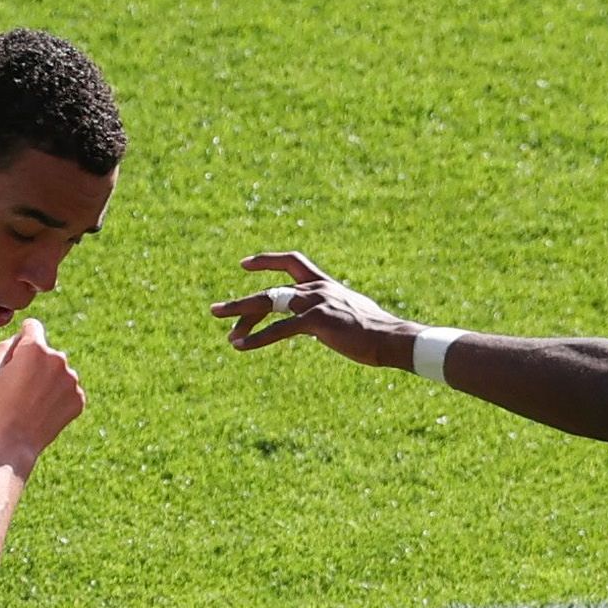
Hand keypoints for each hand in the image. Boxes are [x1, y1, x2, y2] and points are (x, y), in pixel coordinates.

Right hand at [0, 316, 85, 466]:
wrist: (12, 443)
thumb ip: (6, 345)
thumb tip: (21, 338)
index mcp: (35, 348)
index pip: (33, 326)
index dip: (23, 338)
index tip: (18, 354)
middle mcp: (59, 359)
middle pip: (47, 352)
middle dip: (36, 363)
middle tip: (20, 387)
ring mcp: (72, 380)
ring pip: (59, 372)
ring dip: (49, 381)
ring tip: (31, 402)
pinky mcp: (79, 399)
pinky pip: (68, 391)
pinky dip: (58, 398)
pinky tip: (42, 411)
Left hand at [211, 251, 408, 361]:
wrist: (392, 338)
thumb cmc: (375, 331)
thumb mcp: (349, 314)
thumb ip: (330, 312)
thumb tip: (321, 323)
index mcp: (324, 284)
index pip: (292, 262)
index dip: (267, 260)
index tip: (244, 264)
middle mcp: (317, 289)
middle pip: (271, 290)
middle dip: (241, 301)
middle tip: (214, 310)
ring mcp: (316, 303)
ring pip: (269, 304)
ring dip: (241, 316)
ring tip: (224, 331)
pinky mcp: (317, 322)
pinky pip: (280, 329)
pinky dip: (258, 339)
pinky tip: (241, 348)